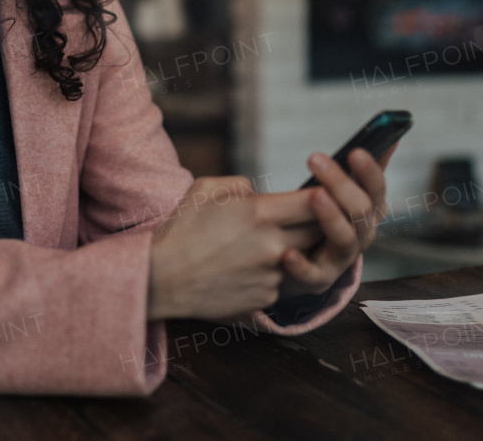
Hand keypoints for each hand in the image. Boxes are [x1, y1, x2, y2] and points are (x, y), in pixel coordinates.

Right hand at [147, 176, 321, 320]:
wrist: (161, 279)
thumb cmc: (181, 230)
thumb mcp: (205, 188)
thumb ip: (242, 184)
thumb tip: (261, 193)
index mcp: (259, 213)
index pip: (314, 201)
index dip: (322, 195)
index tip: (319, 192)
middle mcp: (272, 245)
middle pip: (318, 230)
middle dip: (315, 222)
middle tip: (300, 216)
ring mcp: (271, 274)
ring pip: (302, 256)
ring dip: (292, 247)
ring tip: (259, 243)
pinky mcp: (266, 297)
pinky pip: (282, 279)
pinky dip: (271, 272)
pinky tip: (244, 268)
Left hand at [277, 145, 394, 298]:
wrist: (307, 262)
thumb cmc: (325, 216)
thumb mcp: (344, 191)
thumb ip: (363, 167)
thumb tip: (392, 137)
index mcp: (369, 211)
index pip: (377, 189)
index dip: (369, 171)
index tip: (354, 151)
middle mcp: (361, 235)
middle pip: (360, 210)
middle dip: (340, 183)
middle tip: (316, 159)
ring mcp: (342, 259)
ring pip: (345, 239)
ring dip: (331, 217)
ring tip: (314, 195)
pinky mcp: (319, 279)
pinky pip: (313, 275)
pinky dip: (302, 265)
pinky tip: (287, 254)